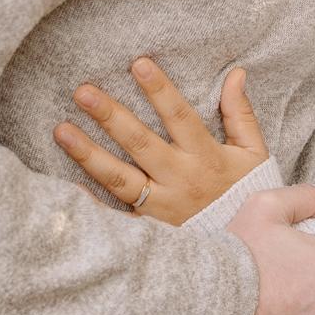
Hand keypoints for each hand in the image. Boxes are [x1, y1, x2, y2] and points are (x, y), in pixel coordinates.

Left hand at [55, 59, 267, 225]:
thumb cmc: (246, 193)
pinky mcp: (149, 227)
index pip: (179, 117)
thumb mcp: (254, 153)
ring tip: (61, 130)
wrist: (248, 250)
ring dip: (88, 154)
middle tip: (83, 91)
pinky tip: (65, 186)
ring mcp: (161, 206)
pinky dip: (91, 204)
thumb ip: (241, 113)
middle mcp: (180, 180)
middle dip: (110, 116)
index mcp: (205, 157)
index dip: (160, 90)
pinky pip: (116, 216)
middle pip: (140, 144)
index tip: (138, 64)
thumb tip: (236, 73)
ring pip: (119, 179)